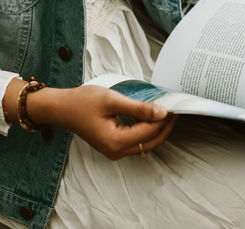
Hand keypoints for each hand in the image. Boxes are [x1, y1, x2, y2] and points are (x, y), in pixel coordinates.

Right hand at [3, 78, 175, 159]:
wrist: (61, 108)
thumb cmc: (82, 102)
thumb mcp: (112, 100)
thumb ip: (139, 108)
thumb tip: (162, 113)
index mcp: (116, 141)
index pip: (150, 131)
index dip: (164, 118)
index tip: (176, 105)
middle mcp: (117, 151)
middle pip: (152, 141)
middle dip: (165, 126)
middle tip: (176, 109)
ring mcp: (115, 151)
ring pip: (146, 142)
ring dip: (158, 128)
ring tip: (167, 111)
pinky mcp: (114, 146)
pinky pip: (137, 141)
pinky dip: (147, 130)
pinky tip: (152, 117)